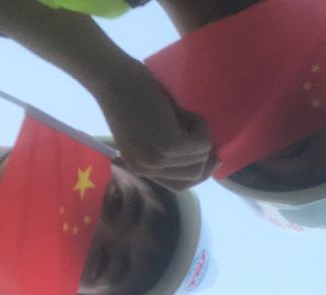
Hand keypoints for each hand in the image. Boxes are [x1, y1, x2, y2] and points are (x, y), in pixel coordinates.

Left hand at [91, 59, 214, 189]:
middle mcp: (147, 169)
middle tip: (201, 129)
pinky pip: (202, 143)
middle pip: (194, 176)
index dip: (201, 172)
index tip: (214, 156)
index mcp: (140, 168)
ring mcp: (157, 159)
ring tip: (183, 114)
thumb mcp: (146, 134)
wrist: (111, 77)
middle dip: (204, 153)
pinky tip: (184, 111)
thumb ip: (165, 150)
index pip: (180, 186)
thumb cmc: (129, 96)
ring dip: (200, 133)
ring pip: (201, 158)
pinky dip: (200, 125)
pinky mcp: (168, 146)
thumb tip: (204, 157)